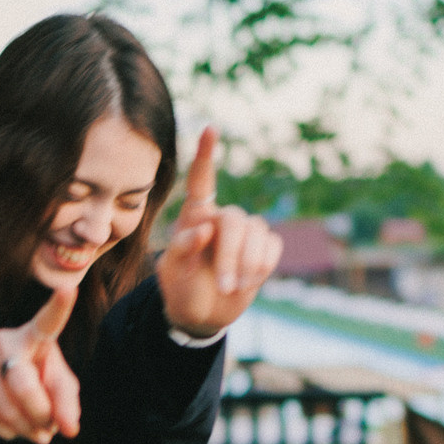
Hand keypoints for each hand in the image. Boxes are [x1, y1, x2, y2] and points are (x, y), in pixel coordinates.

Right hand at [0, 282, 81, 443]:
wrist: (3, 384)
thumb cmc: (42, 381)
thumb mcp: (61, 388)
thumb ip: (68, 405)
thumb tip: (69, 430)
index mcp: (36, 335)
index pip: (48, 322)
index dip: (59, 308)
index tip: (69, 289)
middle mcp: (5, 339)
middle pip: (23, 387)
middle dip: (39, 415)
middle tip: (48, 429)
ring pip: (6, 409)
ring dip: (25, 429)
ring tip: (33, 429)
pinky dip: (6, 431)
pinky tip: (12, 427)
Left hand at [157, 127, 281, 338]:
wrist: (201, 314)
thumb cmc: (180, 288)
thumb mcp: (171, 273)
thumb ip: (182, 249)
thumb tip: (205, 229)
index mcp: (194, 216)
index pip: (201, 181)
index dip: (206, 155)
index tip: (210, 129)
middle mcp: (221, 219)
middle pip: (234, 220)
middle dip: (232, 254)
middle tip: (224, 286)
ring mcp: (244, 233)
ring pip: (257, 232)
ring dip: (247, 264)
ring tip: (232, 288)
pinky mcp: (263, 249)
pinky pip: (272, 246)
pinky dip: (262, 266)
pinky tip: (248, 282)